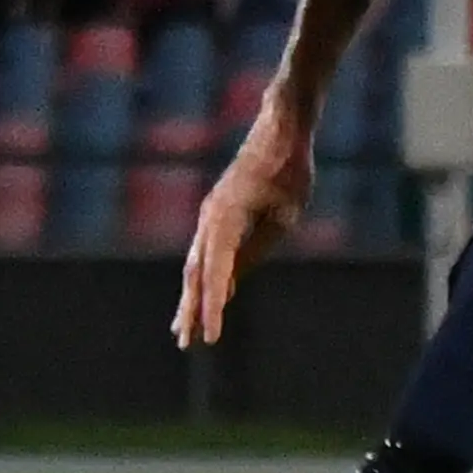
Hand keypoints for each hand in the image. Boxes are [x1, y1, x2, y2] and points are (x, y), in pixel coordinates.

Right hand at [175, 110, 314, 345]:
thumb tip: (231, 279)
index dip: (213, 308)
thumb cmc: (288, 170)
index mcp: (227, 220)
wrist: (280, 130)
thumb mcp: (285, 214)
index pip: (216, 274)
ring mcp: (211, 215)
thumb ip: (258, 248)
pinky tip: (205, 296)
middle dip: (191, 310)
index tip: (213, 337)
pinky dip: (202, 278)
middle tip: (187, 342)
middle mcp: (211, 219)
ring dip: (191, 297)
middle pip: (195, 273)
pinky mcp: (217, 214)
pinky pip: (205, 252)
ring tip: (184, 328)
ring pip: (195, 264)